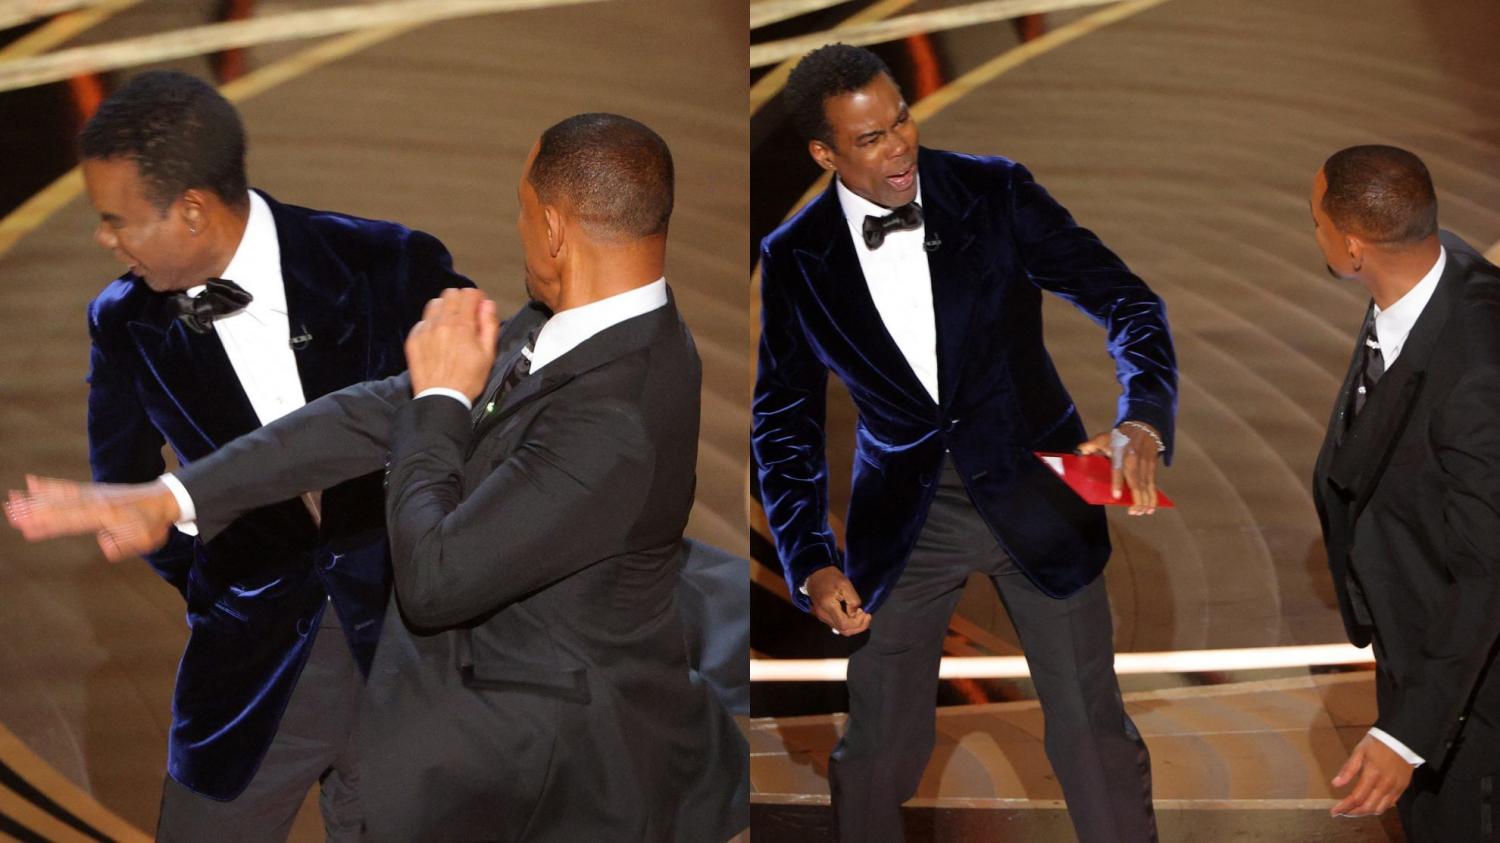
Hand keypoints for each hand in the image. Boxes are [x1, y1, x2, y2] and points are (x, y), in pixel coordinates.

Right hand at [6, 475, 178, 560]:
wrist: (164, 500)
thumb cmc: (154, 524)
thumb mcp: (145, 540)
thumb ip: (123, 545)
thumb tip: (104, 544)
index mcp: (107, 515)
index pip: (72, 521)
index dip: (50, 524)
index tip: (28, 528)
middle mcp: (96, 501)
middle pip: (61, 507)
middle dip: (35, 511)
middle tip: (11, 513)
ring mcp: (94, 494)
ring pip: (60, 496)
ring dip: (36, 499)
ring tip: (13, 499)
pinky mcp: (93, 491)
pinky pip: (68, 488)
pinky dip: (50, 485)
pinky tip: (32, 482)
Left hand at [406, 288, 500, 399]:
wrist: (441, 398)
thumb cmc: (468, 379)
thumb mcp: (488, 354)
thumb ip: (489, 325)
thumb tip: (487, 304)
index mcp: (462, 325)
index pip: (468, 293)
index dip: (477, 298)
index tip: (479, 308)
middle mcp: (441, 323)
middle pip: (450, 294)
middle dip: (461, 300)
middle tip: (466, 315)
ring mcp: (424, 330)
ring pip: (434, 304)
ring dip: (445, 309)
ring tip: (451, 325)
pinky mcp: (413, 339)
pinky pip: (423, 321)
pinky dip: (432, 324)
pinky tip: (438, 338)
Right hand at [805, 566, 870, 635]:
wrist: (814, 574)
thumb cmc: (830, 576)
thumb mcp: (845, 584)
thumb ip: (853, 600)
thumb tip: (855, 614)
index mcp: (828, 606)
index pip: (844, 624)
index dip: (858, 623)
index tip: (864, 612)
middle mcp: (823, 615)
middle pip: (844, 631)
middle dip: (858, 626)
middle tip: (866, 616)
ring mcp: (822, 617)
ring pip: (841, 630)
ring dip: (854, 626)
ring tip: (861, 615)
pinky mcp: (823, 616)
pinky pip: (837, 625)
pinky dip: (848, 624)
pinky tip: (853, 615)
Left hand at [1076, 422, 1160, 515]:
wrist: (1144, 426)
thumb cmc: (1121, 435)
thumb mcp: (1103, 438)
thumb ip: (1089, 446)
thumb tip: (1077, 453)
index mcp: (1120, 454)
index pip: (1118, 470)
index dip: (1118, 483)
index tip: (1117, 496)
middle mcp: (1134, 461)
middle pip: (1136, 482)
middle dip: (1137, 499)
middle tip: (1133, 512)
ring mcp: (1145, 465)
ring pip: (1146, 486)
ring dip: (1145, 501)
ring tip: (1141, 513)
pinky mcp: (1152, 468)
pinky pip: (1153, 485)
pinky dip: (1153, 497)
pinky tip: (1151, 508)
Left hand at [1330, 734, 1413, 817]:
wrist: (1402, 739)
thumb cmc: (1378, 743)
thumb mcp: (1359, 752)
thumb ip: (1348, 769)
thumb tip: (1335, 784)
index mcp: (1372, 774)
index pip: (1356, 798)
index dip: (1344, 807)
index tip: (1334, 812)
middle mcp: (1385, 785)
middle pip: (1368, 807)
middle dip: (1353, 813)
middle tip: (1341, 812)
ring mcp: (1395, 788)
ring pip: (1379, 809)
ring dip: (1365, 812)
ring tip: (1353, 809)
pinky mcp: (1402, 788)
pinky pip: (1390, 805)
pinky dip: (1378, 808)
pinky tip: (1370, 804)